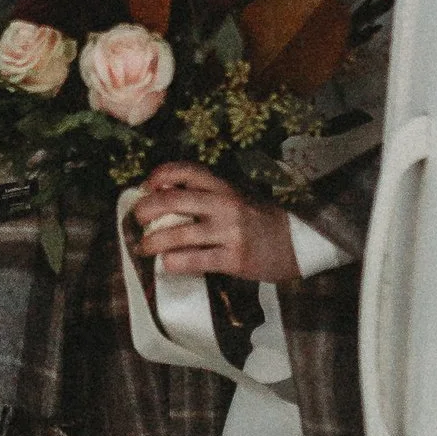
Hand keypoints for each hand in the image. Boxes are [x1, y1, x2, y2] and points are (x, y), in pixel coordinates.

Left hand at [131, 161, 300, 285]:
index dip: (160, 175)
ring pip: (179, 234)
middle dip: (146, 210)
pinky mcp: (234, 259)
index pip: (187, 171)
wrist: (299, 244)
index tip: (146, 186)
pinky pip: (194, 261)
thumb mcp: (237, 199)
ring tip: (144, 248)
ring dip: (153, 242)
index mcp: (225, 187)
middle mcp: (226, 205)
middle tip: (137, 219)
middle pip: (174, 201)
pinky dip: (174, 263)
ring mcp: (230, 232)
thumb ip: (208, 196)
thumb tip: (163, 196)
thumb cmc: (261, 222)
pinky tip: (167, 264)